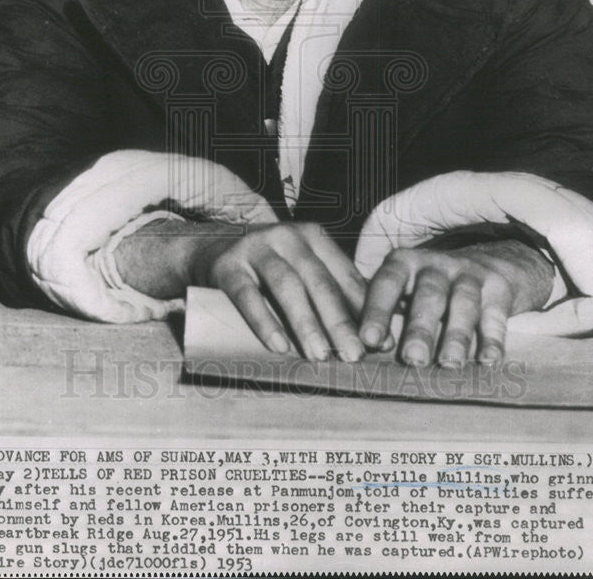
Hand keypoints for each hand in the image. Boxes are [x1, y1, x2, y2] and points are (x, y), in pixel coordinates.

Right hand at [191, 222, 366, 361]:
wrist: (209, 251)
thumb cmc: (268, 271)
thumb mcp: (303, 272)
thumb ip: (337, 298)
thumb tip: (382, 338)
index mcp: (314, 237)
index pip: (344, 274)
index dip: (363, 309)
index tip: (378, 343)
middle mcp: (287, 236)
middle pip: (319, 281)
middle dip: (339, 320)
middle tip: (353, 356)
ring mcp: (255, 247)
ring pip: (287, 285)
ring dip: (306, 323)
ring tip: (319, 355)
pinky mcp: (227, 265)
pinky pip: (247, 295)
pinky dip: (264, 321)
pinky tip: (278, 346)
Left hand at [358, 239, 553, 367]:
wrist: (487, 263)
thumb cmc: (428, 288)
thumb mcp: (404, 289)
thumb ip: (384, 314)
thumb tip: (362, 350)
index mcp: (404, 263)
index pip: (387, 283)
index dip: (378, 311)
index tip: (370, 341)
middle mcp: (436, 265)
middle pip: (428, 295)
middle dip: (421, 328)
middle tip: (413, 359)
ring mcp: (469, 275)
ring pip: (463, 303)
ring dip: (455, 335)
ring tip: (448, 364)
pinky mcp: (499, 290)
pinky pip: (496, 316)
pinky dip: (493, 339)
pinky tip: (488, 361)